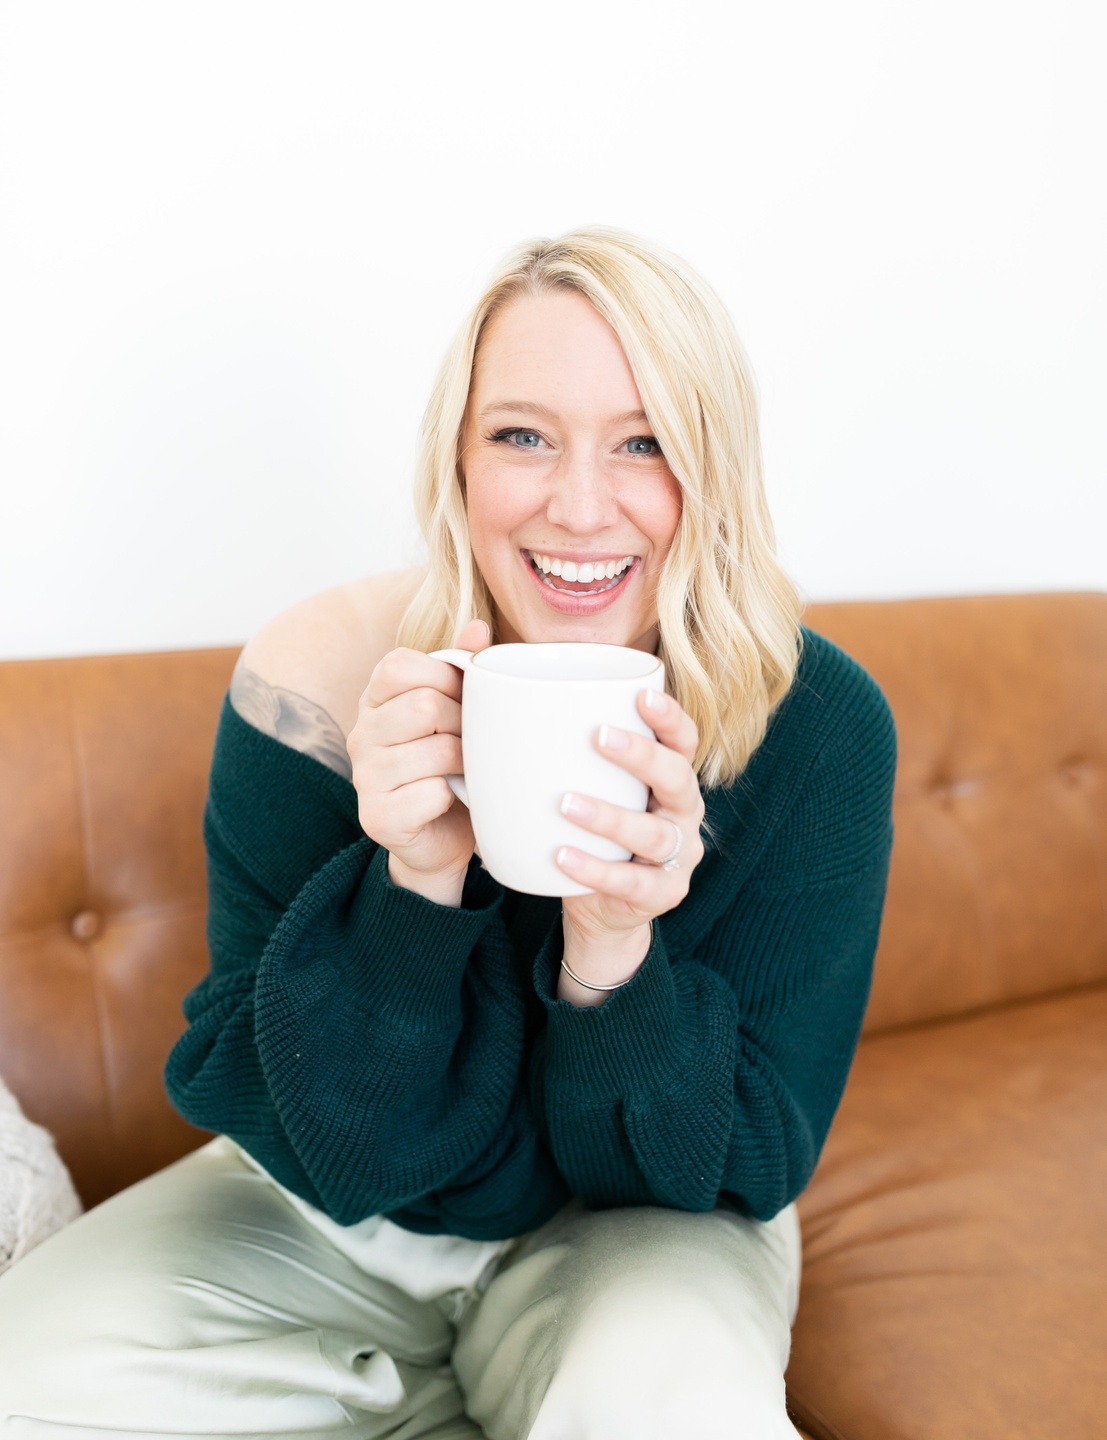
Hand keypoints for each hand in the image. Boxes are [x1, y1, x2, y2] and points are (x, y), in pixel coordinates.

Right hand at [347, 618, 490, 905]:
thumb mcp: (460, 711)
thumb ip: (466, 668)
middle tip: (473, 743)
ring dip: (464, 763)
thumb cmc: (453, 765)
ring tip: (467, 772)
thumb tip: (478, 627)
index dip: (443, 676)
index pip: (399, 665)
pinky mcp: (378, 818)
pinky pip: (430, 793)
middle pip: (424, 706)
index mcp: (376, 700)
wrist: (442, 837)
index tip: (463, 698)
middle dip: (463, 724)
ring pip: (434, 750)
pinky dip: (454, 797)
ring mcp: (365, 777)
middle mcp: (362, 734)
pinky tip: (451, 800)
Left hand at [556, 688, 705, 987]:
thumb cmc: (592, 831)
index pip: (683, 740)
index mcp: (672, 778)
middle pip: (677, 778)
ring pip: (655, 834)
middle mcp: (685, 812)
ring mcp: (679, 857)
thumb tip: (504, 703)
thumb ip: (569, 753)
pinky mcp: (662, 894)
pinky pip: (632, 883)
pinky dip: (596, 870)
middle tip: (597, 736)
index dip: (669, 717)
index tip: (641, 694)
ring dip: (610, 816)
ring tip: (566, 803)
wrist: (604, 907)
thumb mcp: (592, 789)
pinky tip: (561, 856)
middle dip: (642, 755)